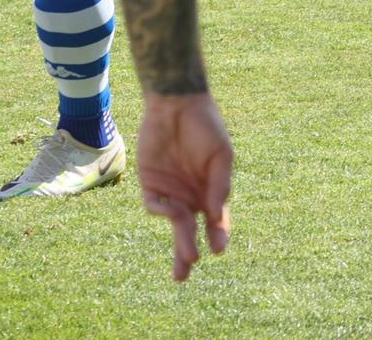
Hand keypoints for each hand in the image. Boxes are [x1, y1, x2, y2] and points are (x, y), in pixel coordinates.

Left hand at [137, 92, 233, 280]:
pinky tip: (171, 210)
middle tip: (187, 269)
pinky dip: (162, 210)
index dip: (218, 236)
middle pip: (190, 231)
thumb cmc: (205, 126)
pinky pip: (154, 204)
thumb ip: (220, 186)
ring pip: (174, 224)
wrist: (177, 103)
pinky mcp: (150, 182)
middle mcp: (190, 195)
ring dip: (180, 240)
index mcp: (211, 191)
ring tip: (187, 257)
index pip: (216, 221)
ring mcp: (170, 190)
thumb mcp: (221, 156)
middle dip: (187, 252)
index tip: (218, 248)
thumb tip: (217, 218)